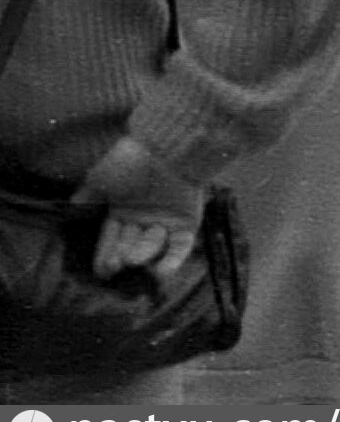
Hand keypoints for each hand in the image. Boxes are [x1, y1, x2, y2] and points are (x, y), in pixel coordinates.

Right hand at [70, 135, 198, 279]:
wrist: (167, 149)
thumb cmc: (130, 162)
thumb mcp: (99, 179)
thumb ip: (85, 197)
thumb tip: (69, 211)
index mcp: (122, 209)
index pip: (110, 239)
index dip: (104, 255)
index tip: (100, 272)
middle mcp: (143, 218)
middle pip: (129, 245)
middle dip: (120, 257)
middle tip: (113, 267)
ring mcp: (166, 221)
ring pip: (152, 247)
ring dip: (142, 256)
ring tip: (130, 261)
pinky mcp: (188, 222)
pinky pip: (181, 247)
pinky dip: (173, 261)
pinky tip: (161, 273)